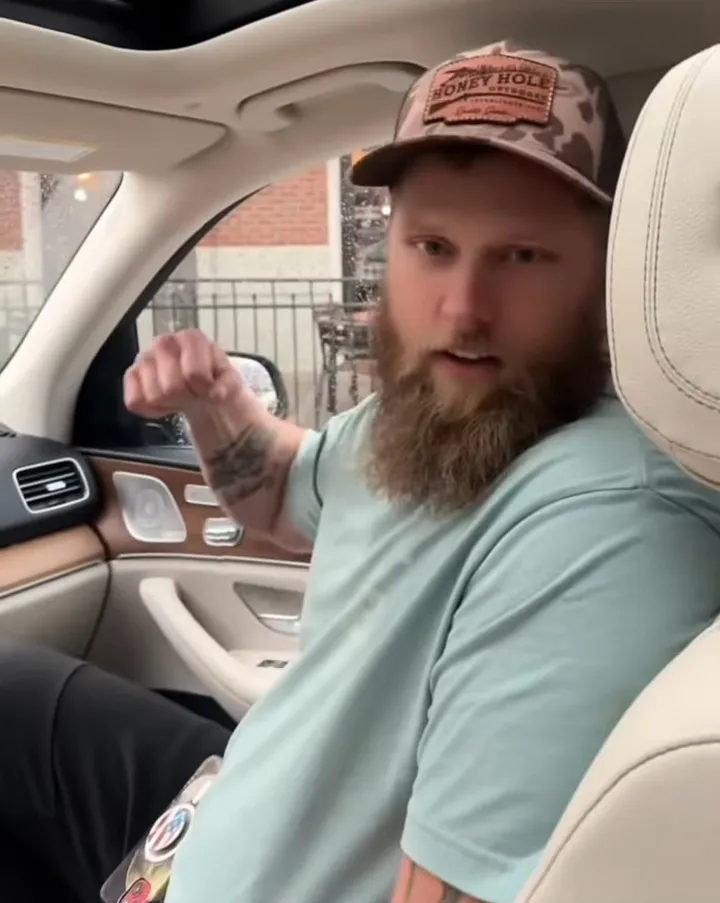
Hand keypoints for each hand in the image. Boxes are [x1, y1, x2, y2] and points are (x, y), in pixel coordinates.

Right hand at [124, 330, 242, 418]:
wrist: (202, 387)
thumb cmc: (215, 380)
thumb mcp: (230, 381)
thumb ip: (228, 385)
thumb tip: (215, 394)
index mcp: (191, 338)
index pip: (194, 374)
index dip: (204, 389)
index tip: (209, 390)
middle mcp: (164, 342)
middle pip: (171, 387)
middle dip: (186, 397)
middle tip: (193, 394)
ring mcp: (144, 357)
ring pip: (153, 396)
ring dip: (170, 403)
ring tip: (180, 396)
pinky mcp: (131, 375)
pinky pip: (134, 401)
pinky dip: (151, 409)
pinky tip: (164, 403)